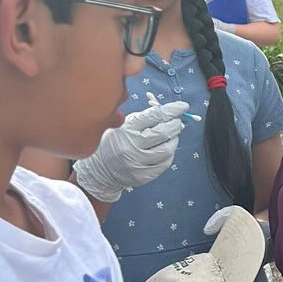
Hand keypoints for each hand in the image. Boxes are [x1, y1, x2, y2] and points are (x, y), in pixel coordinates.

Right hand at [73, 99, 187, 203]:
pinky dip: (169, 153)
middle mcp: (133, 146)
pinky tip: (165, 148)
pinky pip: (165, 163)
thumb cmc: (115, 142)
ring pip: (168, 149)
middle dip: (175, 124)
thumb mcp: (123, 125)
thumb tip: (169, 112)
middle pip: (164, 132)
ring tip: (171, 135)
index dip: (172, 110)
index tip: (182, 106)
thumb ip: (144, 118)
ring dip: (174, 139)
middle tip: (177, 121)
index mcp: (127, 129)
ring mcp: (138, 162)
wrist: (100, 170)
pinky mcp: (143, 175)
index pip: (155, 116)